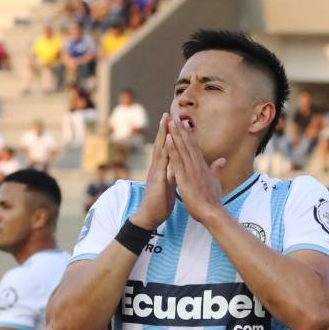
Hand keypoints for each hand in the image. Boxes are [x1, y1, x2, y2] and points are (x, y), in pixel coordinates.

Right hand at [129, 113, 175, 229]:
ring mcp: (155, 172)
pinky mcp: (157, 178)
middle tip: (167, 113)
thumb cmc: (159, 202)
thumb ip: (173, 174)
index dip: (169, 135)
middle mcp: (156, 167)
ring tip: (165, 120)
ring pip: (159, 149)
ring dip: (163, 134)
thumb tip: (178, 167)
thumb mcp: (169, 185)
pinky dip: (165, 149)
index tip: (173, 121)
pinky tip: (167, 140)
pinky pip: (161, 161)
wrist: (150, 217)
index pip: (166, 148)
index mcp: (161, 169)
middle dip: (164, 128)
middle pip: (161, 144)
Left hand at [165, 117, 223, 222]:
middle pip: (188, 143)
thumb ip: (216, 169)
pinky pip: (177, 161)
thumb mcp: (215, 181)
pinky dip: (173, 149)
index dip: (188, 134)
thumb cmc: (212, 199)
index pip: (194, 146)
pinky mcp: (185, 177)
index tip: (183, 122)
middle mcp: (197, 165)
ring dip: (176, 134)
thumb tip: (222, 159)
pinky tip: (168, 139)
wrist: (212, 212)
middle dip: (181, 129)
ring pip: (182, 149)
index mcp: (202, 166)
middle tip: (175, 115)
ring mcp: (191, 170)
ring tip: (171, 121)